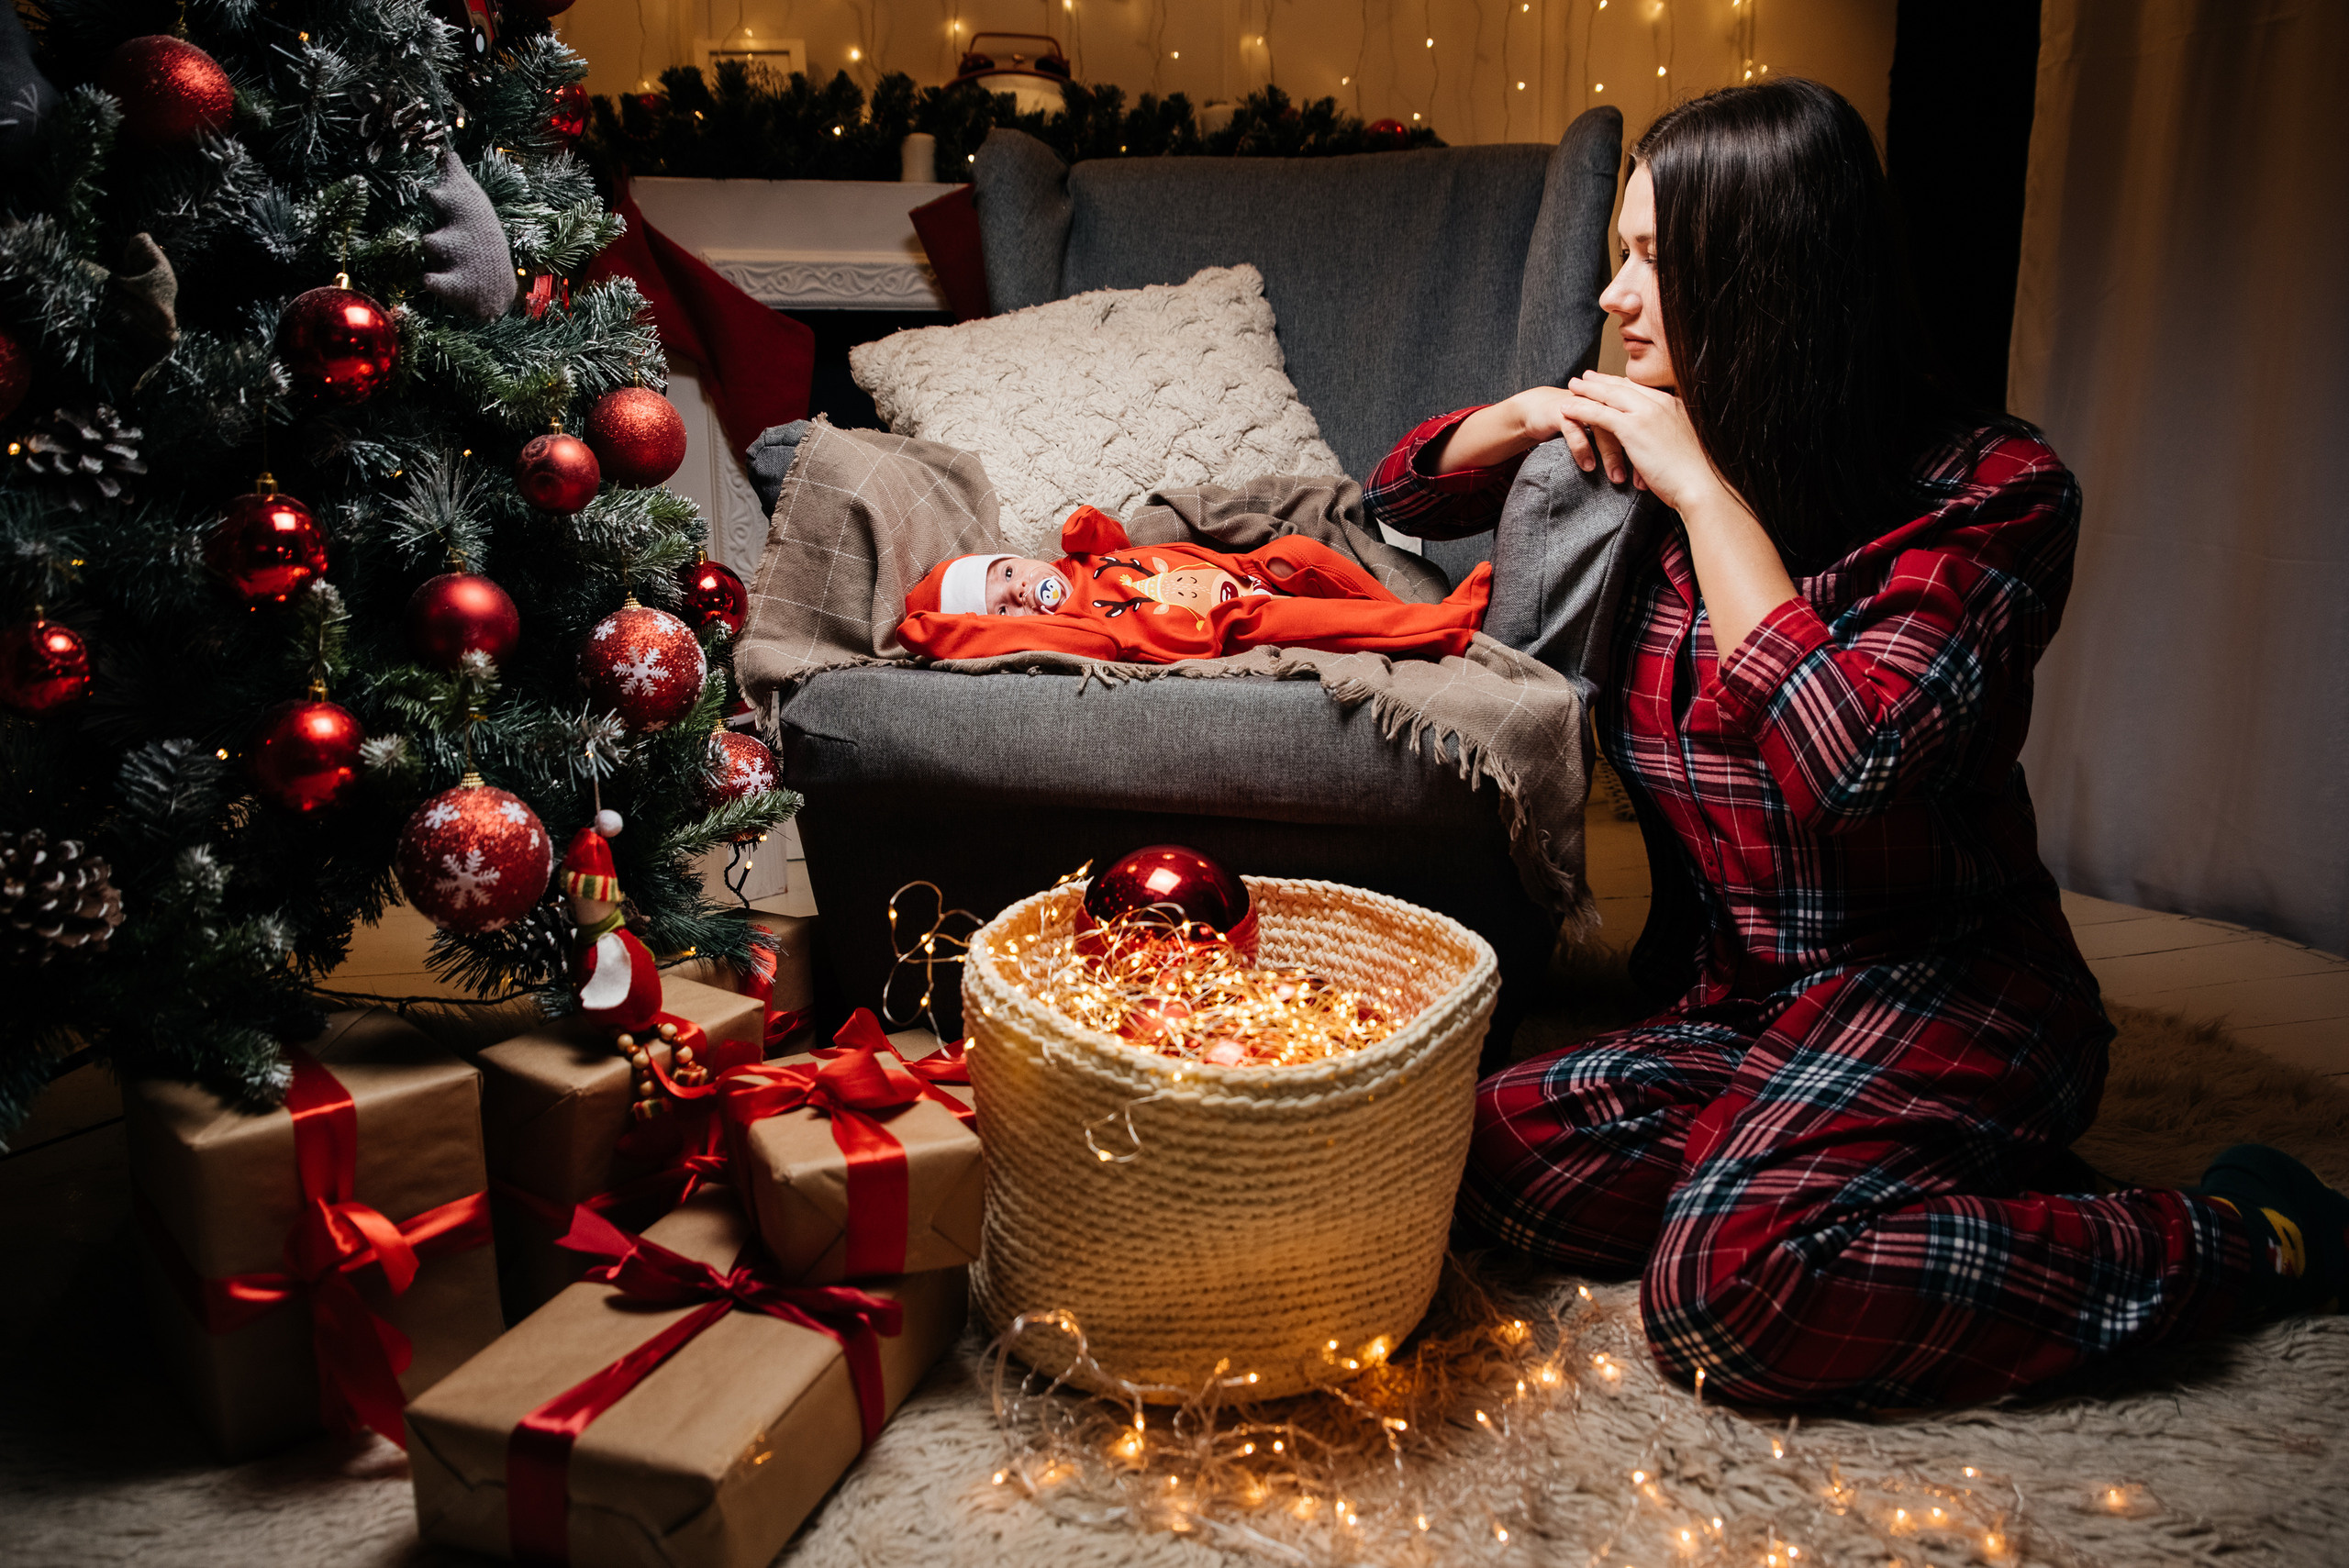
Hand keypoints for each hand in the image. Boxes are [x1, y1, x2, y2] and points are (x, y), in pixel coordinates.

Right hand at [1423, 385, 1632, 479]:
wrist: (1540, 408)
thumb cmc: (1579, 421)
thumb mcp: (1607, 428)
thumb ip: (1628, 437)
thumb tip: (1650, 465)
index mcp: (1622, 401)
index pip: (1643, 423)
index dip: (1651, 449)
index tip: (1657, 477)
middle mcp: (1606, 400)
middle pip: (1628, 424)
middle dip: (1635, 454)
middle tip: (1640, 481)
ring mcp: (1584, 403)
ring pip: (1604, 427)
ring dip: (1611, 455)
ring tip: (1617, 478)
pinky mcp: (1562, 410)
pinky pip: (1575, 430)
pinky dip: (1582, 449)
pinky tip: (1588, 467)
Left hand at [1560, 373, 1795, 650]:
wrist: (1705, 486)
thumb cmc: (1701, 476)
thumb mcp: (1688, 447)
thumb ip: (1674, 438)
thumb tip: (1669, 446)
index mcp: (1676, 405)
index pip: (1643, 390)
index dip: (1623, 384)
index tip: (1611, 381)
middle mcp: (1661, 403)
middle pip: (1624, 386)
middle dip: (1603, 380)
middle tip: (1585, 376)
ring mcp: (1646, 413)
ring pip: (1609, 395)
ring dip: (1587, 390)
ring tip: (1571, 386)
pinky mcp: (1632, 428)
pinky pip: (1599, 414)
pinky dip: (1580, 409)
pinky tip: (1566, 408)